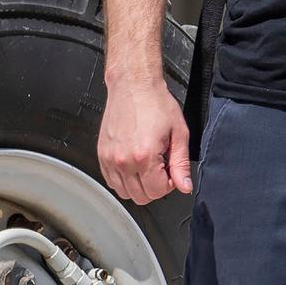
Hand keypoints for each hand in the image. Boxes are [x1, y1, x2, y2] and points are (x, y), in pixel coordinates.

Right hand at [98, 80, 192, 203]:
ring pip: (124, 193)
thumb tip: (185, 186)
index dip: (170, 184)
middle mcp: (123, 161)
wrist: (134, 87)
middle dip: (155, 187)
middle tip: (162, 167)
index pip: (157, 191)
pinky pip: (111, 182)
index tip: (172, 171)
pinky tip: (135, 164)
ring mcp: (109, 160)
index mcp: (144, 156)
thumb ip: (181, 163)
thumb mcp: (179, 133)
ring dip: (139, 185)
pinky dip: (124, 180)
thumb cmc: (156, 104)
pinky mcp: (101, 156)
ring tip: (149, 164)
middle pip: (140, 197)